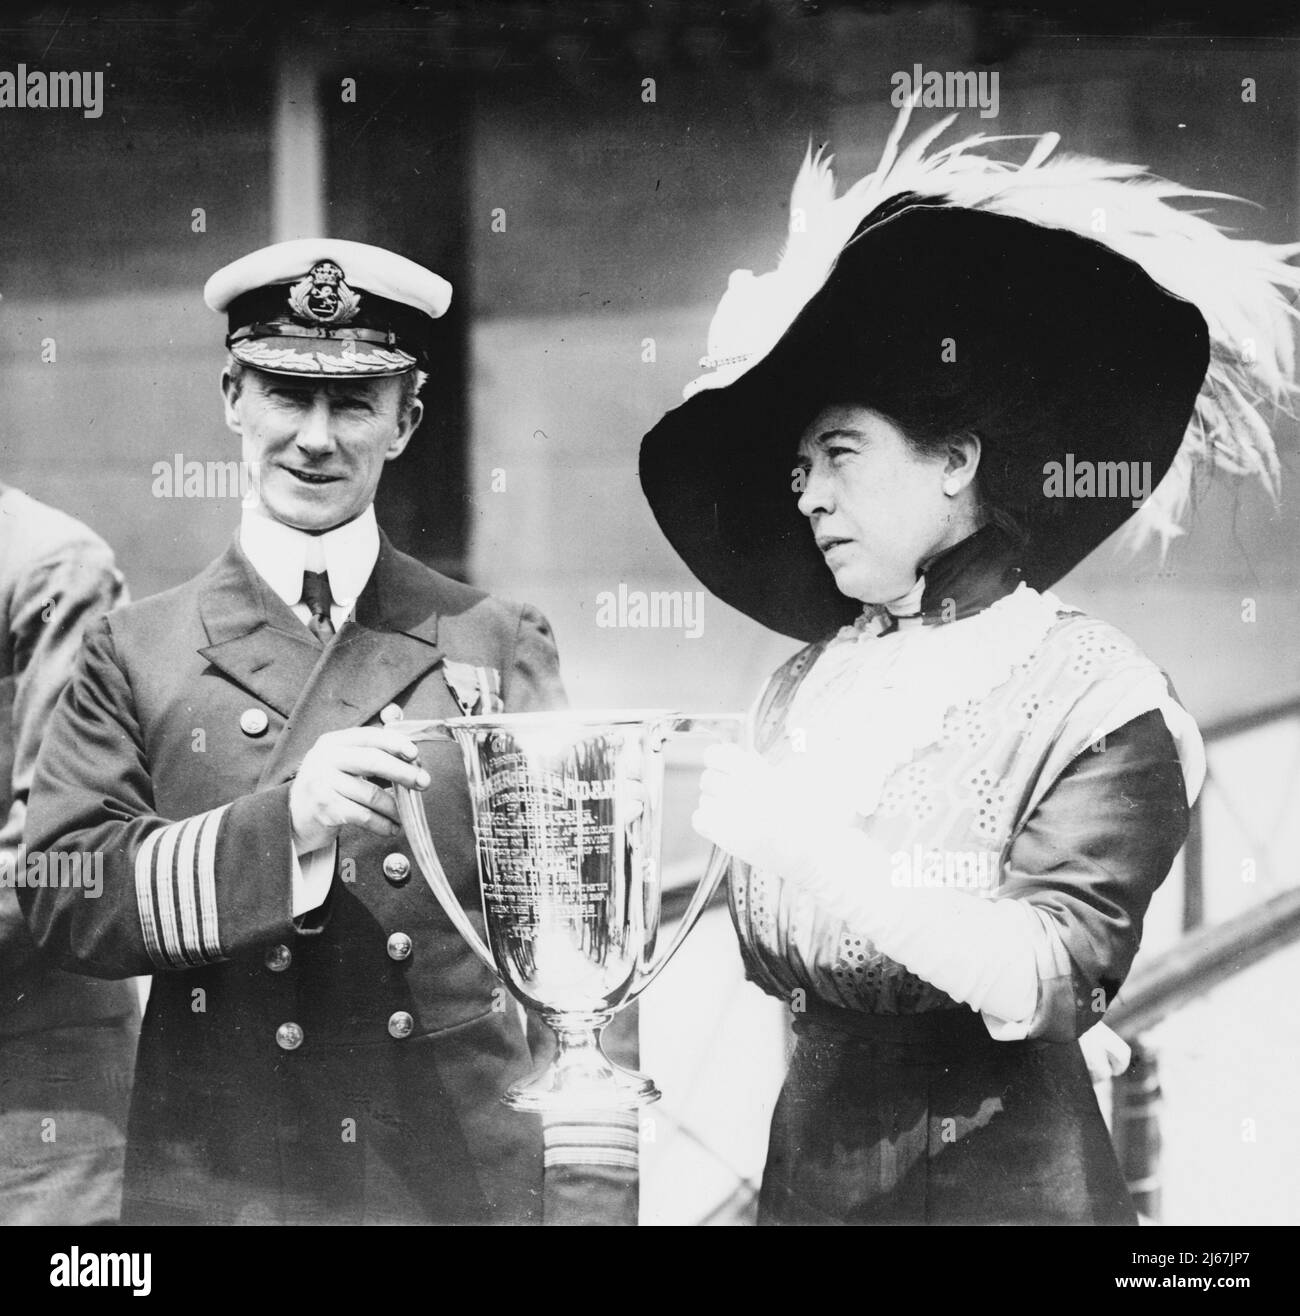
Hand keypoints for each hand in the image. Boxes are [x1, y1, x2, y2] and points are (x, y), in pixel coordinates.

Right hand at [289, 727, 430, 852]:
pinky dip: (382, 824)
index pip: (369, 736)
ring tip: (406, 814)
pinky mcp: (325, 808)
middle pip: (372, 761)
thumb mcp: (343, 763)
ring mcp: (322, 782)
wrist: (294, 817)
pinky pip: (364, 816)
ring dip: (395, 807)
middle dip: (403, 772)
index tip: (414, 753)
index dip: (395, 743)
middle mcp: (324, 758)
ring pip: (371, 794)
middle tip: (423, 782)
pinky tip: (391, 828)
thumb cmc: (328, 787)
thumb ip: (372, 755)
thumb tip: (413, 759)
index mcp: (333, 742)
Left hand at [691, 743, 853, 885]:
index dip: (718, 759)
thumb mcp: (788, 777)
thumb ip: (759, 763)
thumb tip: (740, 750)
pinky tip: (726, 825)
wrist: (807, 850)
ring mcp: (729, 813)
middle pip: (707, 778)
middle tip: (734, 793)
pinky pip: (699, 820)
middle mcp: (738, 789)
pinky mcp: (724, 836)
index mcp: (754, 771)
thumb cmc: (801, 813)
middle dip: (718, 784)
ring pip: (704, 799)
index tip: (725, 765)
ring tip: (735, 812)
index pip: (714, 754)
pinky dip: (708, 822)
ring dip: (715, 804)